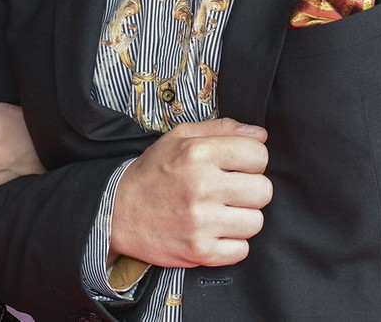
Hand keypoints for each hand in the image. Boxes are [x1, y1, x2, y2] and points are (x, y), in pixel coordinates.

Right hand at [110, 118, 270, 267]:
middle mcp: (201, 187)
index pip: (259, 154)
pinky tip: (213, 231)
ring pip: (256, 221)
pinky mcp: (200, 251)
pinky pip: (242, 250)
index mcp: (198, 154)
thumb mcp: (179, 137)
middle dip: (250, 189)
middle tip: (228, 190)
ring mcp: (201, 222)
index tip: (236, 165)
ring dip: (241, 218)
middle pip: (264, 190)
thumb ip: (221, 129)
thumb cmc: (153, 172)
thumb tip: (261, 134)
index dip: (251, 160)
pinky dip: (231, 244)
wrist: (116, 210)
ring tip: (219, 212)